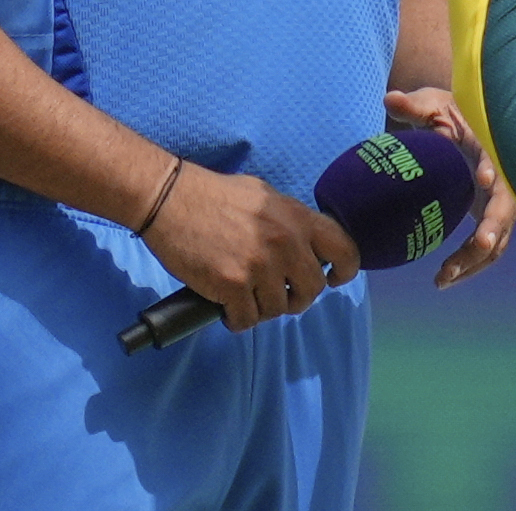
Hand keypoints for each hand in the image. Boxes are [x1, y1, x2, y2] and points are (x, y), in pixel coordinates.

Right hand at [139, 163, 358, 331]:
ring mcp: (260, 266)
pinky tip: (228, 308)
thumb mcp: (265, 196)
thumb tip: (305, 245)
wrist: (170, 199)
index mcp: (298, 218)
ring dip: (263, 309)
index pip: (344, 249)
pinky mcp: (232, 285)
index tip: (332, 279)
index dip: (345, 270)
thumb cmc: (215, 195)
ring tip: (247, 297)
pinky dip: (238, 319)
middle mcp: (286, 243)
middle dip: (297, 297)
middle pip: (312, 289)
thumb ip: (290, 221)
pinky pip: (247, 320)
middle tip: (279, 294)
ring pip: (278, 309)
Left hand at [384, 87, 515, 287]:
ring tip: (443, 277)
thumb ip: (414, 105)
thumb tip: (390, 99)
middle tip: (476, 246)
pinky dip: (470, 265)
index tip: (484, 180)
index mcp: (491, 148)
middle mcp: (504, 179)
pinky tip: (445, 278)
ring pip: (497, 239)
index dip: (493, 170)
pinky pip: (487, 248)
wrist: (463, 125)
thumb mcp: (432, 104)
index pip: (498, 159)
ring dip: (475, 260)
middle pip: (505, 210)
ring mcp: (498, 202)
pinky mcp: (488, 217)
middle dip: (492, 230)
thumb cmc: (449, 113)